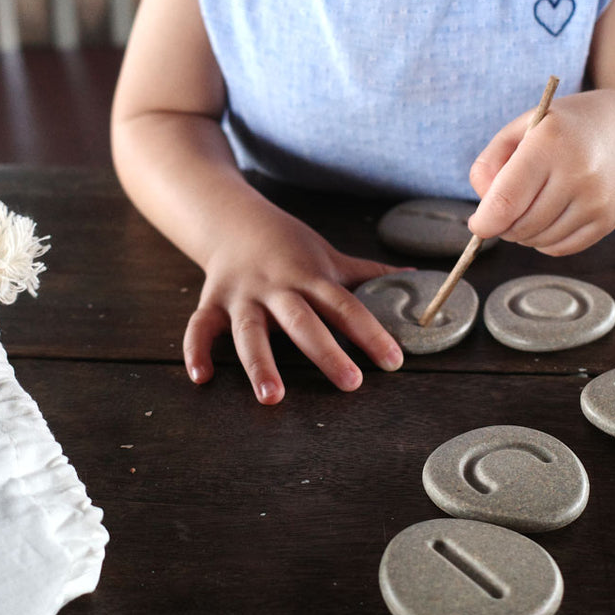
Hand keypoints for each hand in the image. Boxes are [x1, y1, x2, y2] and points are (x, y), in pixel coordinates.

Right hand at [183, 204, 405, 403]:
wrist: (234, 218)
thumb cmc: (289, 245)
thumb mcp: (330, 255)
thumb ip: (370, 271)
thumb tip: (417, 277)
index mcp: (310, 277)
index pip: (346, 306)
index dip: (371, 332)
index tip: (393, 360)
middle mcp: (277, 288)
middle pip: (303, 322)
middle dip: (326, 352)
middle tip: (350, 383)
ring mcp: (242, 296)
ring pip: (250, 331)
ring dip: (260, 363)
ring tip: (272, 396)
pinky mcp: (212, 302)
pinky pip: (200, 326)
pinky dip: (196, 350)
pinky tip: (201, 377)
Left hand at [467, 90, 614, 254]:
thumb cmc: (560, 131)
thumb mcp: (520, 129)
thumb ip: (489, 164)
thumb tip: (484, 213)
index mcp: (550, 142)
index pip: (506, 200)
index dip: (484, 221)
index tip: (478, 223)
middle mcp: (578, 172)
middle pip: (520, 225)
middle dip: (503, 225)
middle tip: (505, 208)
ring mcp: (596, 200)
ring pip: (539, 240)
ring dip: (523, 233)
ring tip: (529, 207)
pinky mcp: (607, 220)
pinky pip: (560, 248)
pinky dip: (544, 240)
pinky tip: (549, 216)